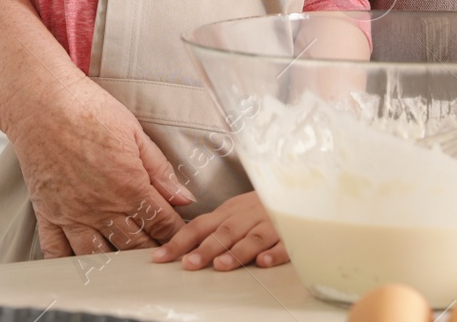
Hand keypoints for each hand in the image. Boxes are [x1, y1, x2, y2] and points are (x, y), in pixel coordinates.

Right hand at [7, 73, 192, 256]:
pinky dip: (70, 263)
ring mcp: (72, 214)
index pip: (162, 223)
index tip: (183, 237)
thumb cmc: (87, 109)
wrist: (41, 102)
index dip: (176, 233)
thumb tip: (184, 197)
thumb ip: (159, 169)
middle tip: (163, 253)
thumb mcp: (134, 132)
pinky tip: (82, 265)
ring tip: (129, 263)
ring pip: (100, 256)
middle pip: (135, 245)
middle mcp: (101, 207)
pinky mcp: (48, 213)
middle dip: (153, 251)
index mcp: (129, 186)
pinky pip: (57, 250)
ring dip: (118, 262)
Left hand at [151, 191, 287, 270]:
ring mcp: (269, 225)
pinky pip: (284, 244)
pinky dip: (273, 253)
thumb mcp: (234, 213)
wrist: (296, 191)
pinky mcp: (291, 234)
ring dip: (236, 252)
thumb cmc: (260, 208)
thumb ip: (213, 228)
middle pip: (224, 232)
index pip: (200, 225)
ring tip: (221, 265)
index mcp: (229, 211)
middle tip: (189, 264)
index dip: (180, 241)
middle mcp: (246, 216)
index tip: (161, 257)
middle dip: (205, 248)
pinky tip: (263, 262)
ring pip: (251, 238)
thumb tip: (182, 247)